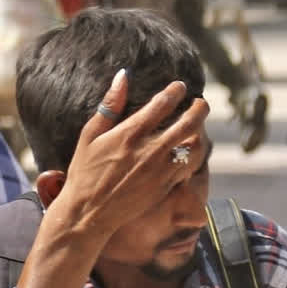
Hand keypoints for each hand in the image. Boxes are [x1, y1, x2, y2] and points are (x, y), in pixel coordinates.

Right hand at [52, 70, 209, 240]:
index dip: (175, 91)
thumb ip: (109, 105)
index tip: (179, 86)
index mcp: (129, 134)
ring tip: (198, 126)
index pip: (162, 104)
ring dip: (201, 132)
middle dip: (200, 109)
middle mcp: (149, 151)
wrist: (89, 212)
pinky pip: (191, 167)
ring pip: (196, 146)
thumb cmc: (85, 171)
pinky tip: (192, 150)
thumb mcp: (89, 135)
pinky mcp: (166, 187)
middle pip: (188, 123)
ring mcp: (161, 171)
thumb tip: (123, 76)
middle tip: (200, 103)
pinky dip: (196, 155)